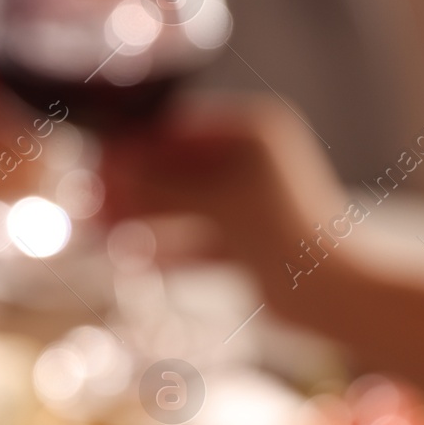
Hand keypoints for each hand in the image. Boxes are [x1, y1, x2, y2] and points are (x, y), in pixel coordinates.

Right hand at [100, 96, 353, 297]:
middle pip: (175, 168)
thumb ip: (161, 186)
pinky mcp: (247, 241)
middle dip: (132, 189)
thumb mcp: (215, 202)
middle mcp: (250, 159)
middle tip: (89, 207)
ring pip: (182, 206)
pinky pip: (196, 239)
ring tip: (100, 238)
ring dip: (143, 222)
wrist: (334, 295)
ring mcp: (249, 201)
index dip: (132, 150)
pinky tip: (132, 263)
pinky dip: (167, 250)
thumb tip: (109, 172)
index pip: (175, 129)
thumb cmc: (283, 235)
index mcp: (251, 131)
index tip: (94, 169)